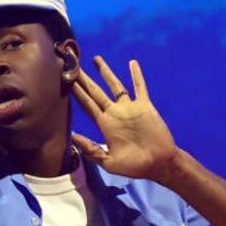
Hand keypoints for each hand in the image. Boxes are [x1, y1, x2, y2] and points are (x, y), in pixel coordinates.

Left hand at [71, 56, 181, 182]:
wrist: (160, 164)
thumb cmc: (135, 166)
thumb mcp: (109, 162)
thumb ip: (92, 150)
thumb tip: (73, 137)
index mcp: (105, 125)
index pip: (87, 104)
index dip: (76, 92)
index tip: (66, 79)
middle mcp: (115, 113)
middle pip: (96, 91)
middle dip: (84, 79)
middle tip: (73, 64)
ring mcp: (130, 108)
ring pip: (115, 85)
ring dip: (106, 72)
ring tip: (95, 59)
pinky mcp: (145, 106)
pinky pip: (139, 87)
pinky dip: (136, 75)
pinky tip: (132, 63)